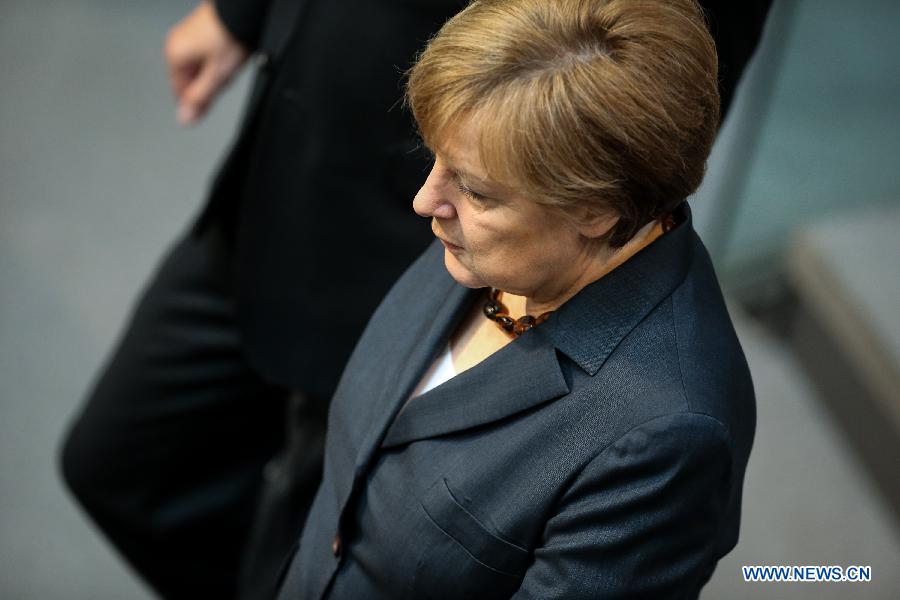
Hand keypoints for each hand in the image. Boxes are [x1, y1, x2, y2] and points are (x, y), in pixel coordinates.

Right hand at [164, 1, 248, 124]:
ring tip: (229, 61)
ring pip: (200, 66)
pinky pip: (206, 53)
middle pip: (190, 79)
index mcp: (174, 54)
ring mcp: (188, 34)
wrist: (243, 10)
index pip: (179, 92)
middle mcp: (177, 43)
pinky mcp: (201, 29)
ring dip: (214, 71)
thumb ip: (200, 98)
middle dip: (208, 83)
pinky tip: (230, 53)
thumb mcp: (216, 75)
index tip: (208, 107)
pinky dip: (218, 58)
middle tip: (225, 76)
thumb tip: (185, 118)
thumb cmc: (229, 35)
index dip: (196, 103)